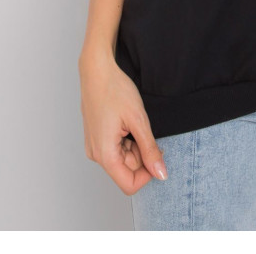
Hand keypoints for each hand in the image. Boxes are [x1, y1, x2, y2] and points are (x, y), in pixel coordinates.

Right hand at [79, 52, 167, 194]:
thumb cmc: (114, 90)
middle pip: (127, 170)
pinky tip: (126, 121)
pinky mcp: (96, 138)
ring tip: (133, 121)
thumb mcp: (139, 120)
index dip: (148, 173)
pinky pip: (116, 148)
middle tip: (146, 129)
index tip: (157, 153)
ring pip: (123, 158)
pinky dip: (127, 138)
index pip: (129, 185)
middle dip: (142, 154)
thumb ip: (150, 150)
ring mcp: (95, 146)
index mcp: (104, 154)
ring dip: (135, 145)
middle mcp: (96, 155)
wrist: (97, 70)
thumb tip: (161, 174)